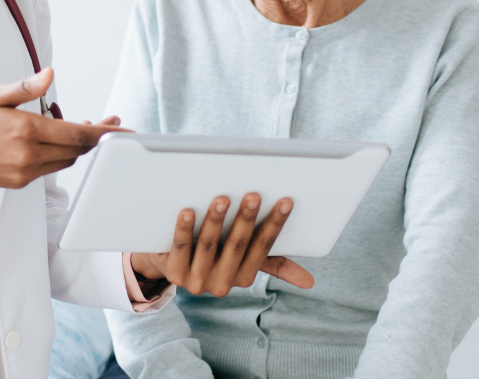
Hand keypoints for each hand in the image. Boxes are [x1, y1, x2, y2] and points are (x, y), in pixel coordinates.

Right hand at [0, 67, 119, 190]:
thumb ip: (26, 88)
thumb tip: (50, 74)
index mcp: (26, 131)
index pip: (77, 134)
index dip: (104, 133)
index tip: (122, 129)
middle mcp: (28, 155)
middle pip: (77, 150)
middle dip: (95, 137)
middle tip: (106, 122)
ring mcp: (24, 172)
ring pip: (65, 161)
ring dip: (77, 145)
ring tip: (78, 125)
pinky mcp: (19, 182)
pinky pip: (50, 168)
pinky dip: (59, 154)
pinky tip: (53, 139)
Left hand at [130, 194, 314, 295]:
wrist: (168, 263)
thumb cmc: (215, 253)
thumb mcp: (244, 259)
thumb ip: (273, 265)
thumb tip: (310, 282)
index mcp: (244, 277)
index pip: (263, 248)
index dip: (275, 225)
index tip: (285, 201)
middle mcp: (222, 283)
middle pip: (237, 246)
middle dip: (246, 220)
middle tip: (253, 195)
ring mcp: (196, 280)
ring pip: (208, 246)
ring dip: (216, 221)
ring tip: (222, 198)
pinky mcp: (174, 272)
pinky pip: (181, 247)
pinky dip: (185, 229)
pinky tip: (187, 210)